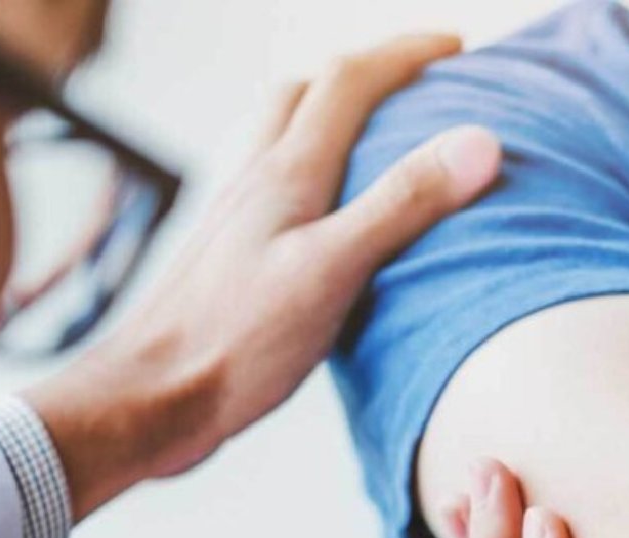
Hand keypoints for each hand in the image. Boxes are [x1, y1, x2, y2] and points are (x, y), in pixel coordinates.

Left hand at [24, 34, 499, 518]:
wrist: (149, 398)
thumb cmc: (234, 343)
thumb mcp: (333, 270)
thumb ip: (403, 203)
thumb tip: (479, 141)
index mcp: (287, 173)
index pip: (350, 82)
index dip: (406, 54)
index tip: (456, 48)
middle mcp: (256, 180)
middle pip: (307, 94)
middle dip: (367, 74)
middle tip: (416, 83)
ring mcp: (238, 217)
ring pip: (283, 137)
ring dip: (329, 116)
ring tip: (374, 136)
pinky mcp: (231, 257)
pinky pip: (274, 186)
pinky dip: (309, 171)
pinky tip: (324, 215)